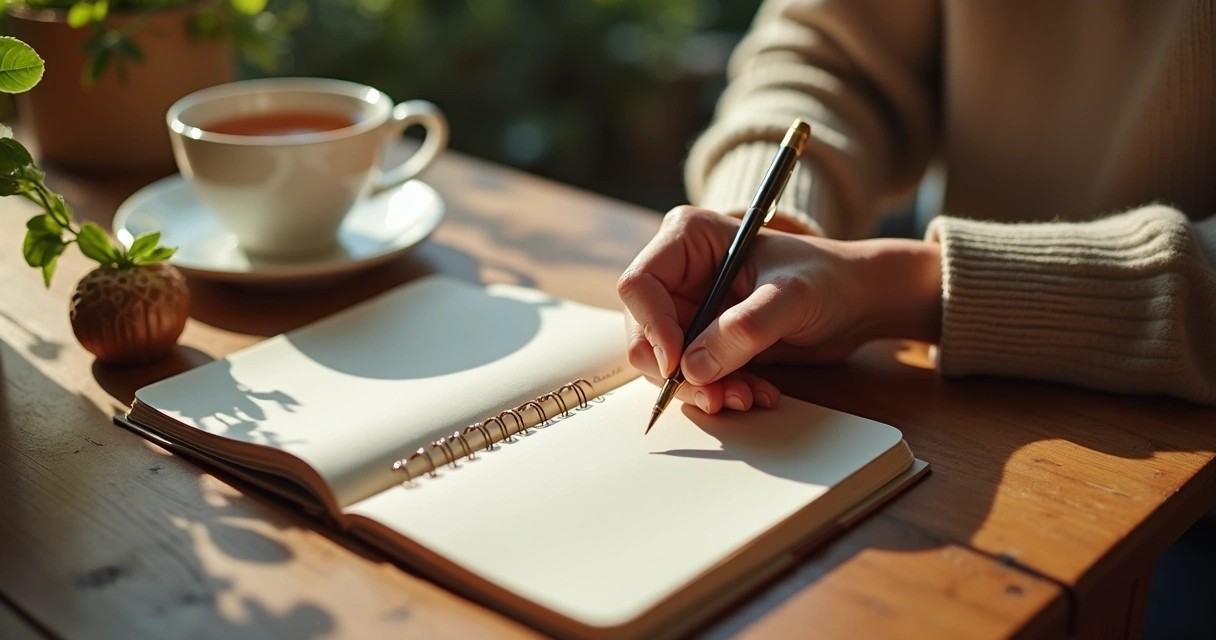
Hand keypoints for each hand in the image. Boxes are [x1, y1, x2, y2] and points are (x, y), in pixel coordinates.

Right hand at [618, 206, 940, 413]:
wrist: (857, 301)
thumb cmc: (829, 279)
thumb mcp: (793, 297)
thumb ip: (746, 327)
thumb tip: (695, 367)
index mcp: (688, 240)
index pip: (640, 285)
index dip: (652, 328)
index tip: (678, 365)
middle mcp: (680, 274)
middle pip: (644, 331)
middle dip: (677, 371)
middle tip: (714, 396)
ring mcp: (691, 310)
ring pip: (666, 362)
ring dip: (701, 389)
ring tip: (745, 397)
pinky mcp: (706, 341)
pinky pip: (693, 377)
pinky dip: (719, 392)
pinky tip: (754, 393)